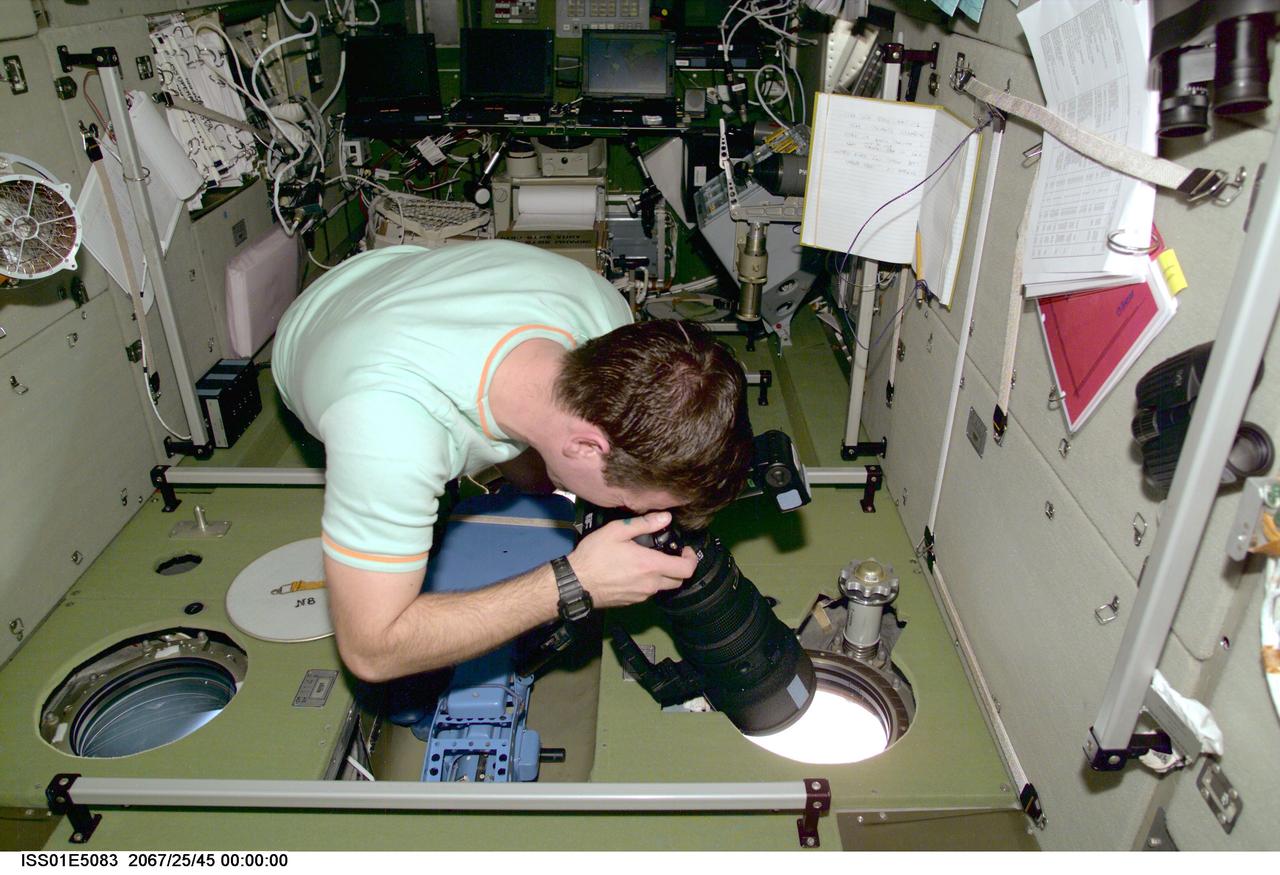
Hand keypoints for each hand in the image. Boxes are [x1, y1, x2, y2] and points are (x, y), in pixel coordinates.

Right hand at [567, 511, 697, 608]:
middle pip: (679, 580)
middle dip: (679, 567)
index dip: (691, 559)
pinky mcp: (632, 602)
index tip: (685, 550)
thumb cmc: (594, 556)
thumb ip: (644, 524)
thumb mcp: (617, 531)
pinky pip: (648, 593)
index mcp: (651, 565)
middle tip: (669, 555)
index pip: (686, 569)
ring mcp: (642, 595)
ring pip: (663, 587)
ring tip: (649, 561)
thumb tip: (666, 517)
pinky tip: (634, 572)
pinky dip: (649, 582)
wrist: (576, 583)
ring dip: (663, 575)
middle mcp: (650, 584)